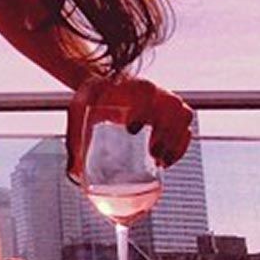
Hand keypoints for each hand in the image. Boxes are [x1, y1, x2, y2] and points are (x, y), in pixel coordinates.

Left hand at [65, 75, 194, 183]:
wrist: (100, 85)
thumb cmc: (89, 97)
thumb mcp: (77, 112)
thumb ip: (74, 139)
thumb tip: (73, 174)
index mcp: (129, 85)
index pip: (147, 89)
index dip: (144, 108)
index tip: (130, 129)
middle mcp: (152, 90)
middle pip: (174, 105)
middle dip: (167, 134)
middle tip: (153, 154)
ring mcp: (163, 101)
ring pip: (184, 116)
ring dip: (177, 142)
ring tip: (160, 161)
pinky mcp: (168, 113)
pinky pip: (186, 127)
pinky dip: (180, 146)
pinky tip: (165, 162)